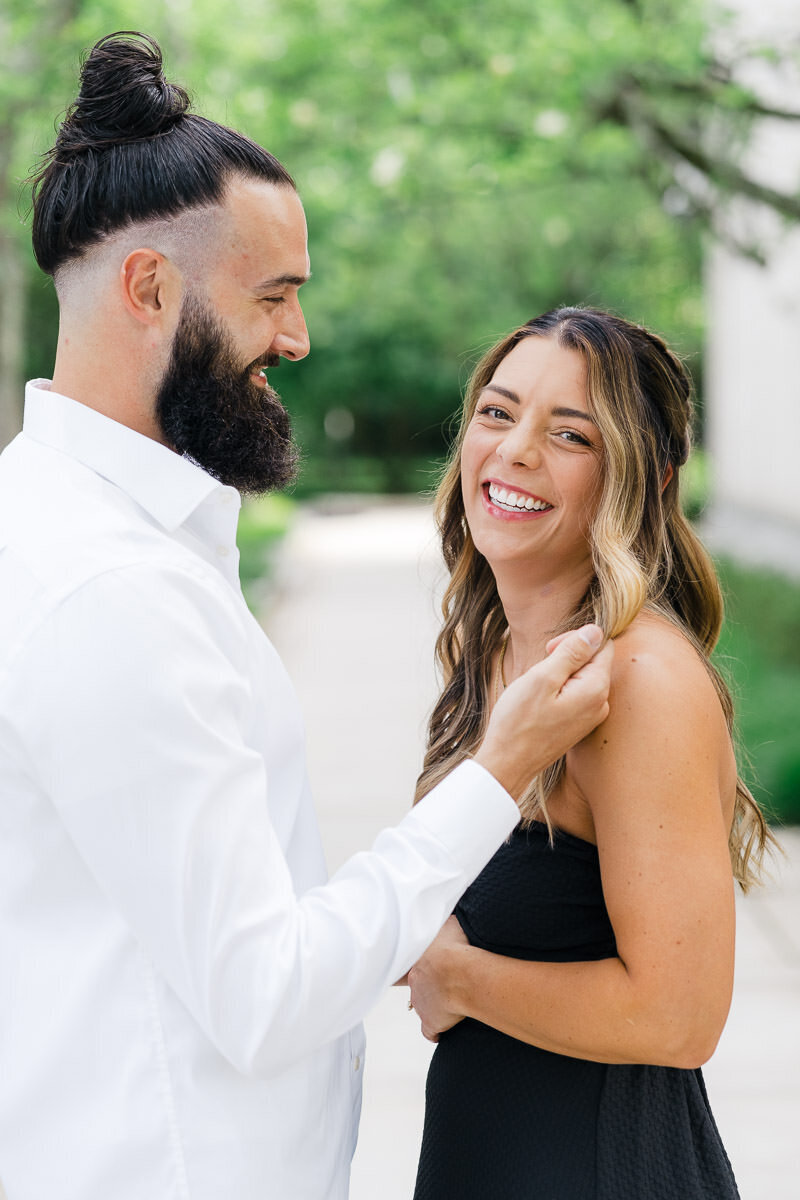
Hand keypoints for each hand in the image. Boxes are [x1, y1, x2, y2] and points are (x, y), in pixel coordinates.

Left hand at [408, 916, 469, 1041]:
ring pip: (423, 1005)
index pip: (414, 963)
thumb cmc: (458, 947)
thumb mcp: (451, 924)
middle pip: (418, 983)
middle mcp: (415, 982)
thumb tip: (448, 915)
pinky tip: (446, 1027)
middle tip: (446, 981)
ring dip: (435, 1004)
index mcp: (418, 960)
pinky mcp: (430, 1022)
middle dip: (430, 983)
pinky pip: (430, 1031)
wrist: (462, 973)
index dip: (425, 964)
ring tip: (452, 1001)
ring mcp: (421, 1003)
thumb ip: (445, 922)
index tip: (434, 964)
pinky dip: (437, 1029)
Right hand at [474, 624, 612, 799]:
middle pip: (594, 661)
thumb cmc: (519, 721)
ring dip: (561, 674)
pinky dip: (560, 690)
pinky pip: (576, 694)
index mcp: (596, 688)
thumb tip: (596, 631)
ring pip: (583, 677)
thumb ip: (572, 652)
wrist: (508, 763)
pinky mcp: (580, 724)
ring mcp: (591, 716)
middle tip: (540, 668)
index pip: (602, 645)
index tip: (549, 649)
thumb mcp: (543, 677)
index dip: (575, 639)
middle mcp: (601, 703)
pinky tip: (540, 701)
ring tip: (537, 688)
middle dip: (567, 657)